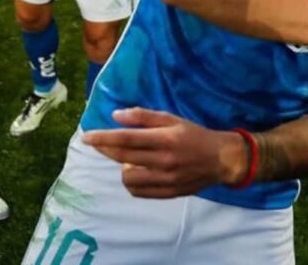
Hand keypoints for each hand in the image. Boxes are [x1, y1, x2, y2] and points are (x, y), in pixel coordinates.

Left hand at [82, 107, 244, 198]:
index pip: (126, 139)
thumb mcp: (171, 119)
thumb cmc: (194, 135)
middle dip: (105, 149)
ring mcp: (166, 179)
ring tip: (129, 159)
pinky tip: (137, 172)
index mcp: (164, 139)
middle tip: (98, 143)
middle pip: (123, 157)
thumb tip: (116, 115)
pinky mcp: (168, 193)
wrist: (221, 159)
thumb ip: (143, 117)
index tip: (86, 137)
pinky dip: (132, 182)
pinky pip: (139, 192)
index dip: (103, 138)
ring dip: (122, 167)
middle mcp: (164, 160)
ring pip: (128, 178)